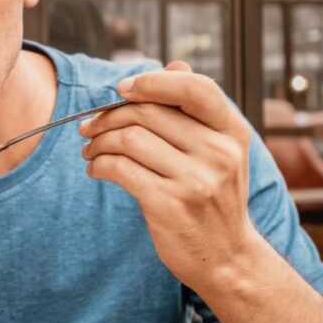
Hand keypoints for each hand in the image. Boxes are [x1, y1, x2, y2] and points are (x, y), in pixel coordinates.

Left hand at [79, 61, 259, 287]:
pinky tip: (96, 169)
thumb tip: (174, 64)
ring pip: (129, 139)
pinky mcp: (169, 204)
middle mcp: (218, 153)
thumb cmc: (215, 199)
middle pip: (148, 112)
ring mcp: (195, 180)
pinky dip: (99, 165)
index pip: (194, 87)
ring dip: (99, 142)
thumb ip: (196, 110)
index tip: (121, 90)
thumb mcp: (221, 152)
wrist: (227, 258)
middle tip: (89, 127)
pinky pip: (120, 169)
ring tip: (91, 150)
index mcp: (232, 132)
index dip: (152, 81)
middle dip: (109, 115)